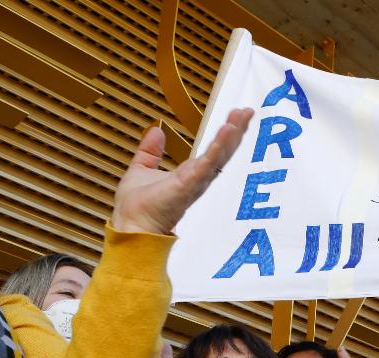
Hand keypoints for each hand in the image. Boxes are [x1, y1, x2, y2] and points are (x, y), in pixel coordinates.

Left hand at [110, 108, 253, 234]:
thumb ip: (150, 152)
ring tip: (243, 116)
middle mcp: (196, 179)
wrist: (131, 226)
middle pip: (222, 151)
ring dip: (232, 134)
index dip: (224, 135)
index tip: (234, 118)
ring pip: (220, 155)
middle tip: (247, 111)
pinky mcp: (191, 184)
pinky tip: (228, 130)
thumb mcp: (141, 169)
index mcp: (188, 175)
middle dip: (236, 130)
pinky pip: (209, 162)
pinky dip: (219, 146)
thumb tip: (156, 132)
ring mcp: (196, 182)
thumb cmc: (136, 210)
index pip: (212, 151)